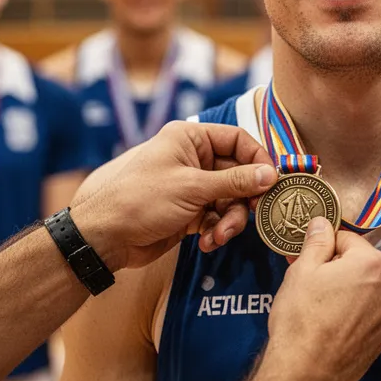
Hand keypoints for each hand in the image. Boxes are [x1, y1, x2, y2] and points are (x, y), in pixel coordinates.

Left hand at [69, 121, 276, 270]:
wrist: (107, 237)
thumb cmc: (142, 199)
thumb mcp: (193, 187)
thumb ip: (236, 181)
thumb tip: (272, 175)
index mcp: (191, 138)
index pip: (238, 140)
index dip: (259, 159)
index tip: (274, 181)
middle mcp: (195, 159)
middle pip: (240, 173)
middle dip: (245, 198)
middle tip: (254, 214)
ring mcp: (193, 186)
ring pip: (231, 199)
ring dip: (231, 220)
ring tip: (220, 235)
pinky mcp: (191, 211)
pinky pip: (218, 217)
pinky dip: (218, 230)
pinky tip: (208, 242)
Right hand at [264, 218, 380, 380]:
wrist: (306, 372)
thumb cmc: (302, 317)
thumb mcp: (302, 270)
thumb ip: (317, 241)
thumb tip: (323, 223)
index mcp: (372, 263)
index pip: (347, 238)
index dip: (324, 246)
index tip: (308, 257)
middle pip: (360, 264)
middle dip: (337, 268)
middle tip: (310, 282)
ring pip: (366, 290)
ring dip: (348, 291)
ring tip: (320, 306)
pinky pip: (369, 314)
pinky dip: (354, 313)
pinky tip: (332, 324)